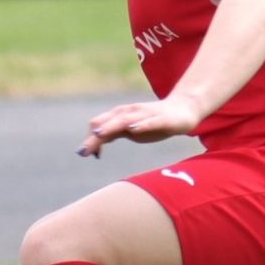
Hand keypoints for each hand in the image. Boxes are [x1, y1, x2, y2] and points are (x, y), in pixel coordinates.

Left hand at [78, 96, 205, 158]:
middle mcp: (130, 112)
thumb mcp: (130, 130)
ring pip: (125, 119)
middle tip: (82, 152)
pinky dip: (140, 124)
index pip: (99, 124)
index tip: (85, 155)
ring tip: (99, 134)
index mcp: (120, 116)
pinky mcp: (162, 119)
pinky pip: (150, 121)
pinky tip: (133, 129)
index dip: (90, 139)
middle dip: (94, 137)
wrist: (182, 109)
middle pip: (107, 122)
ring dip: (111, 126)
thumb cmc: (153, 122)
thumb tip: (94, 147)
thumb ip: (113, 134)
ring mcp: (145, 115)